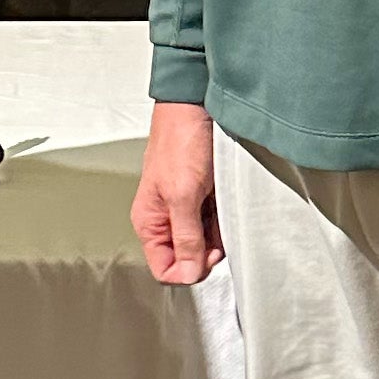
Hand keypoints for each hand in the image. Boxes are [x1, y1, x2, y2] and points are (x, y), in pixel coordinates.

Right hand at [133, 102, 222, 282]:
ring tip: (223, 211)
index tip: (207, 256)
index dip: (188, 269)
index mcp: (149, 221)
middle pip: (186, 257)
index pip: (164, 268)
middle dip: (207, 251)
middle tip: (220, 233)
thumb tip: (189, 272)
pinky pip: (215, 221)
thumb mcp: (183, 194)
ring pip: (204, 240)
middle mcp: (165, 217)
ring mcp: (185, 207)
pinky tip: (228, 203)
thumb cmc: (180, 139)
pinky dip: (225, 218)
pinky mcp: (203, 195)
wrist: (195, 105)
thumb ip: (186, 237)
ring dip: (218, 233)